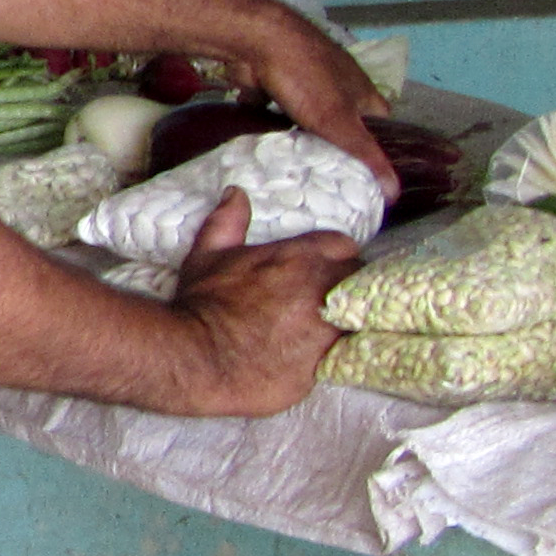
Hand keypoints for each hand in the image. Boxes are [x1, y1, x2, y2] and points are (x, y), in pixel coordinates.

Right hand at [165, 190, 354, 415]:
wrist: (194, 358)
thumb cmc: (201, 305)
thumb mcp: (207, 257)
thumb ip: (227, 222)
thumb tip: (235, 193)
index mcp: (299, 257)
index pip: (343, 246)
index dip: (336, 258)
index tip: (323, 270)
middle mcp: (320, 288)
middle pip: (360, 278)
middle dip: (348, 285)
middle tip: (328, 300)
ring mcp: (326, 328)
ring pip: (361, 316)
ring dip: (350, 318)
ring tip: (329, 329)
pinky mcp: (325, 363)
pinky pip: (350, 352)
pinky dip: (343, 351)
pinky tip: (327, 356)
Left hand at [243, 20, 397, 195]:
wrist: (258, 42)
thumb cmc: (308, 78)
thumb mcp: (341, 121)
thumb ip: (367, 155)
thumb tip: (395, 191)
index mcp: (363, 91)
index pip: (382, 126)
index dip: (381, 150)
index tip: (372, 178)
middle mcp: (339, 86)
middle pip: (345, 127)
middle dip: (340, 152)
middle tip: (335, 187)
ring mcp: (307, 85)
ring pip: (312, 125)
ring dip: (309, 146)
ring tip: (308, 181)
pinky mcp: (278, 88)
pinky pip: (283, 119)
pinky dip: (281, 135)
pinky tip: (276, 161)